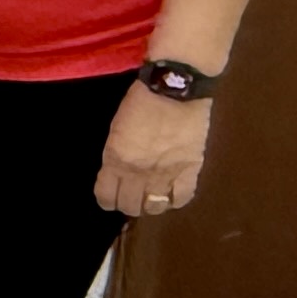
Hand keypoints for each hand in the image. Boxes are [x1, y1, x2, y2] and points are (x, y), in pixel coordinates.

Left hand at [97, 83, 211, 217]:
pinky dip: (175, 200)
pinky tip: (171, 194)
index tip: (110, 197)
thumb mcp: (115, 128)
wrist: (175, 90)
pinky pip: (182, 197)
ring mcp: (166, 173)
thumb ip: (116, 153)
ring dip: (150, 206)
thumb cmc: (140, 101)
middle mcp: (139, 173)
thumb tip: (115, 170)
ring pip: (155, 207)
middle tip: (131, 197)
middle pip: (130, 205)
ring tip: (151, 198)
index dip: (107, 199)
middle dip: (127, 204)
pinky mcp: (190, 169)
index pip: (106, 195)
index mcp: (116, 160)